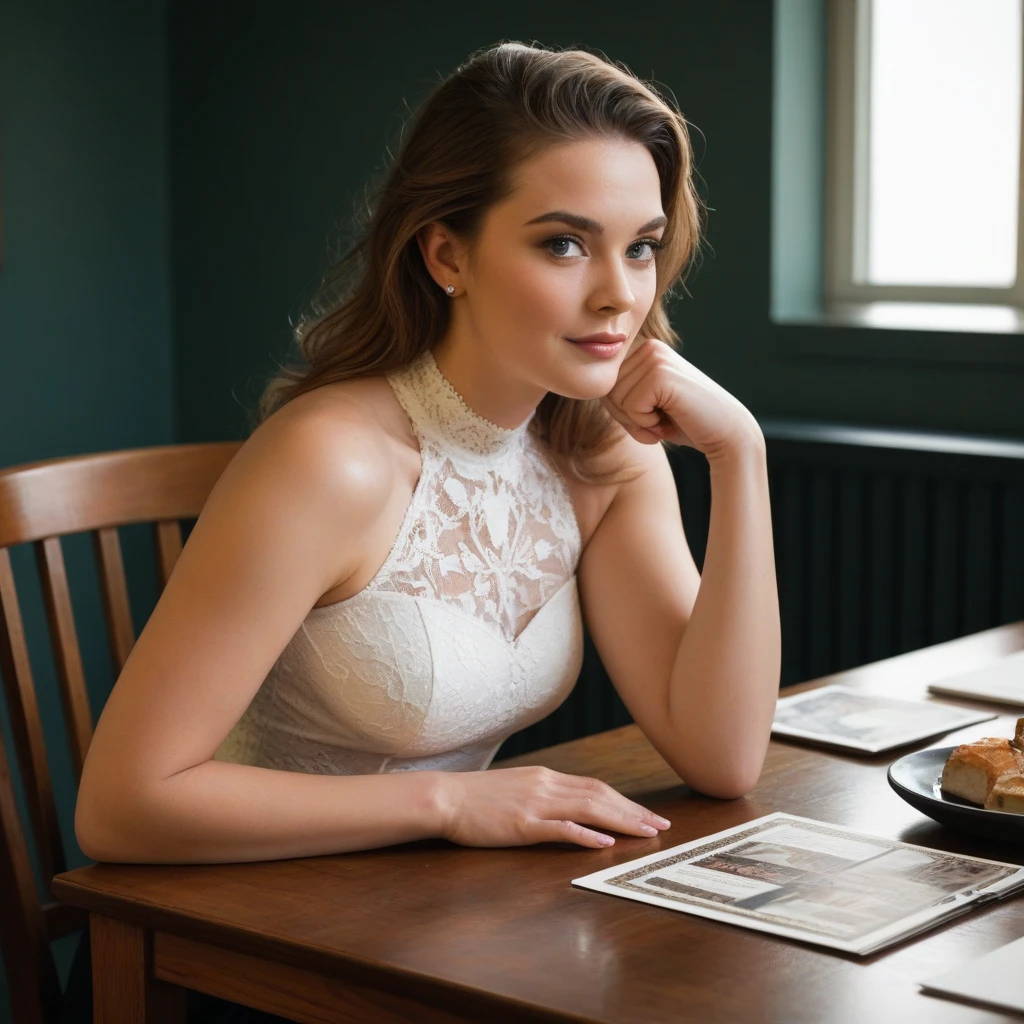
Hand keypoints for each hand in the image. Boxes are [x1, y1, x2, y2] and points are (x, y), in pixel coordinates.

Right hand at [437, 765, 670, 848]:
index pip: (594, 786)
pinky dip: (585, 834)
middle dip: (633, 811)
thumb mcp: (515, 788)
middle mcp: (546, 785)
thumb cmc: (476, 798)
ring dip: (621, 821)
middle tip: (660, 825)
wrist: (445, 797)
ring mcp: (535, 804)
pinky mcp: (522, 824)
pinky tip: (604, 842)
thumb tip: (568, 807)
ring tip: (646, 833)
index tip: (646, 814)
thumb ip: (542, 794)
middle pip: (600, 795)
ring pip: (588, 808)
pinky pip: (560, 828)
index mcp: (545, 777)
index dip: (624, 801)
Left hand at [601, 338, 762, 458]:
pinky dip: (646, 423)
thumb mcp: (645, 406)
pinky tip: (671, 417)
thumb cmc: (684, 423)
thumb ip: (619, 396)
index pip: (606, 387)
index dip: (623, 413)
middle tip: (659, 421)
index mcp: (644, 351)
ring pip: (616, 400)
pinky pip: (631, 407)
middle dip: (629, 418)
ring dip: (639, 422)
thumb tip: (588, 388)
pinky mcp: (661, 373)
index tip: (652, 417)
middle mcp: (649, 347)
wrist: (725, 433)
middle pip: (607, 393)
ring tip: (667, 418)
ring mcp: (656, 357)